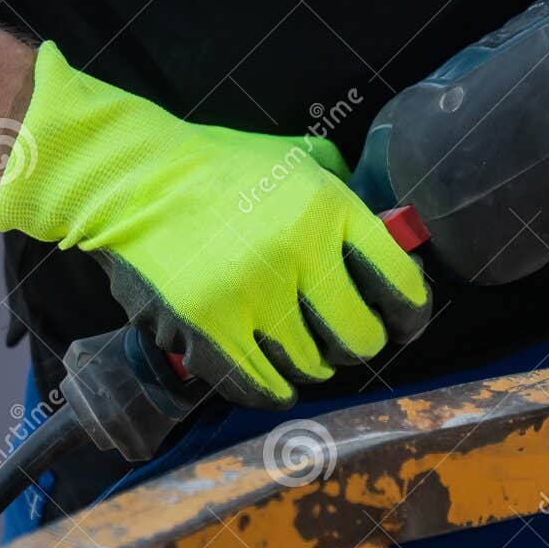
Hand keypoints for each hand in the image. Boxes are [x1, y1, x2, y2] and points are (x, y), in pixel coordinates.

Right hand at [0, 43, 429, 407]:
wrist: (136, 178)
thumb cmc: (226, 168)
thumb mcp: (301, 157)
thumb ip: (346, 188)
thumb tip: (387, 225)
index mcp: (329, 209)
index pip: (397, 279)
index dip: (412, 310)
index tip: (407, 320)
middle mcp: (297, 254)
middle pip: (359, 335)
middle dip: (363, 344)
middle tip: (354, 341)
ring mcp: (250, 295)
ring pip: (309, 365)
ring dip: (313, 366)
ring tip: (310, 356)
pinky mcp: (205, 328)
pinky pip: (256, 384)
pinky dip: (272, 390)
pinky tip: (278, 383)